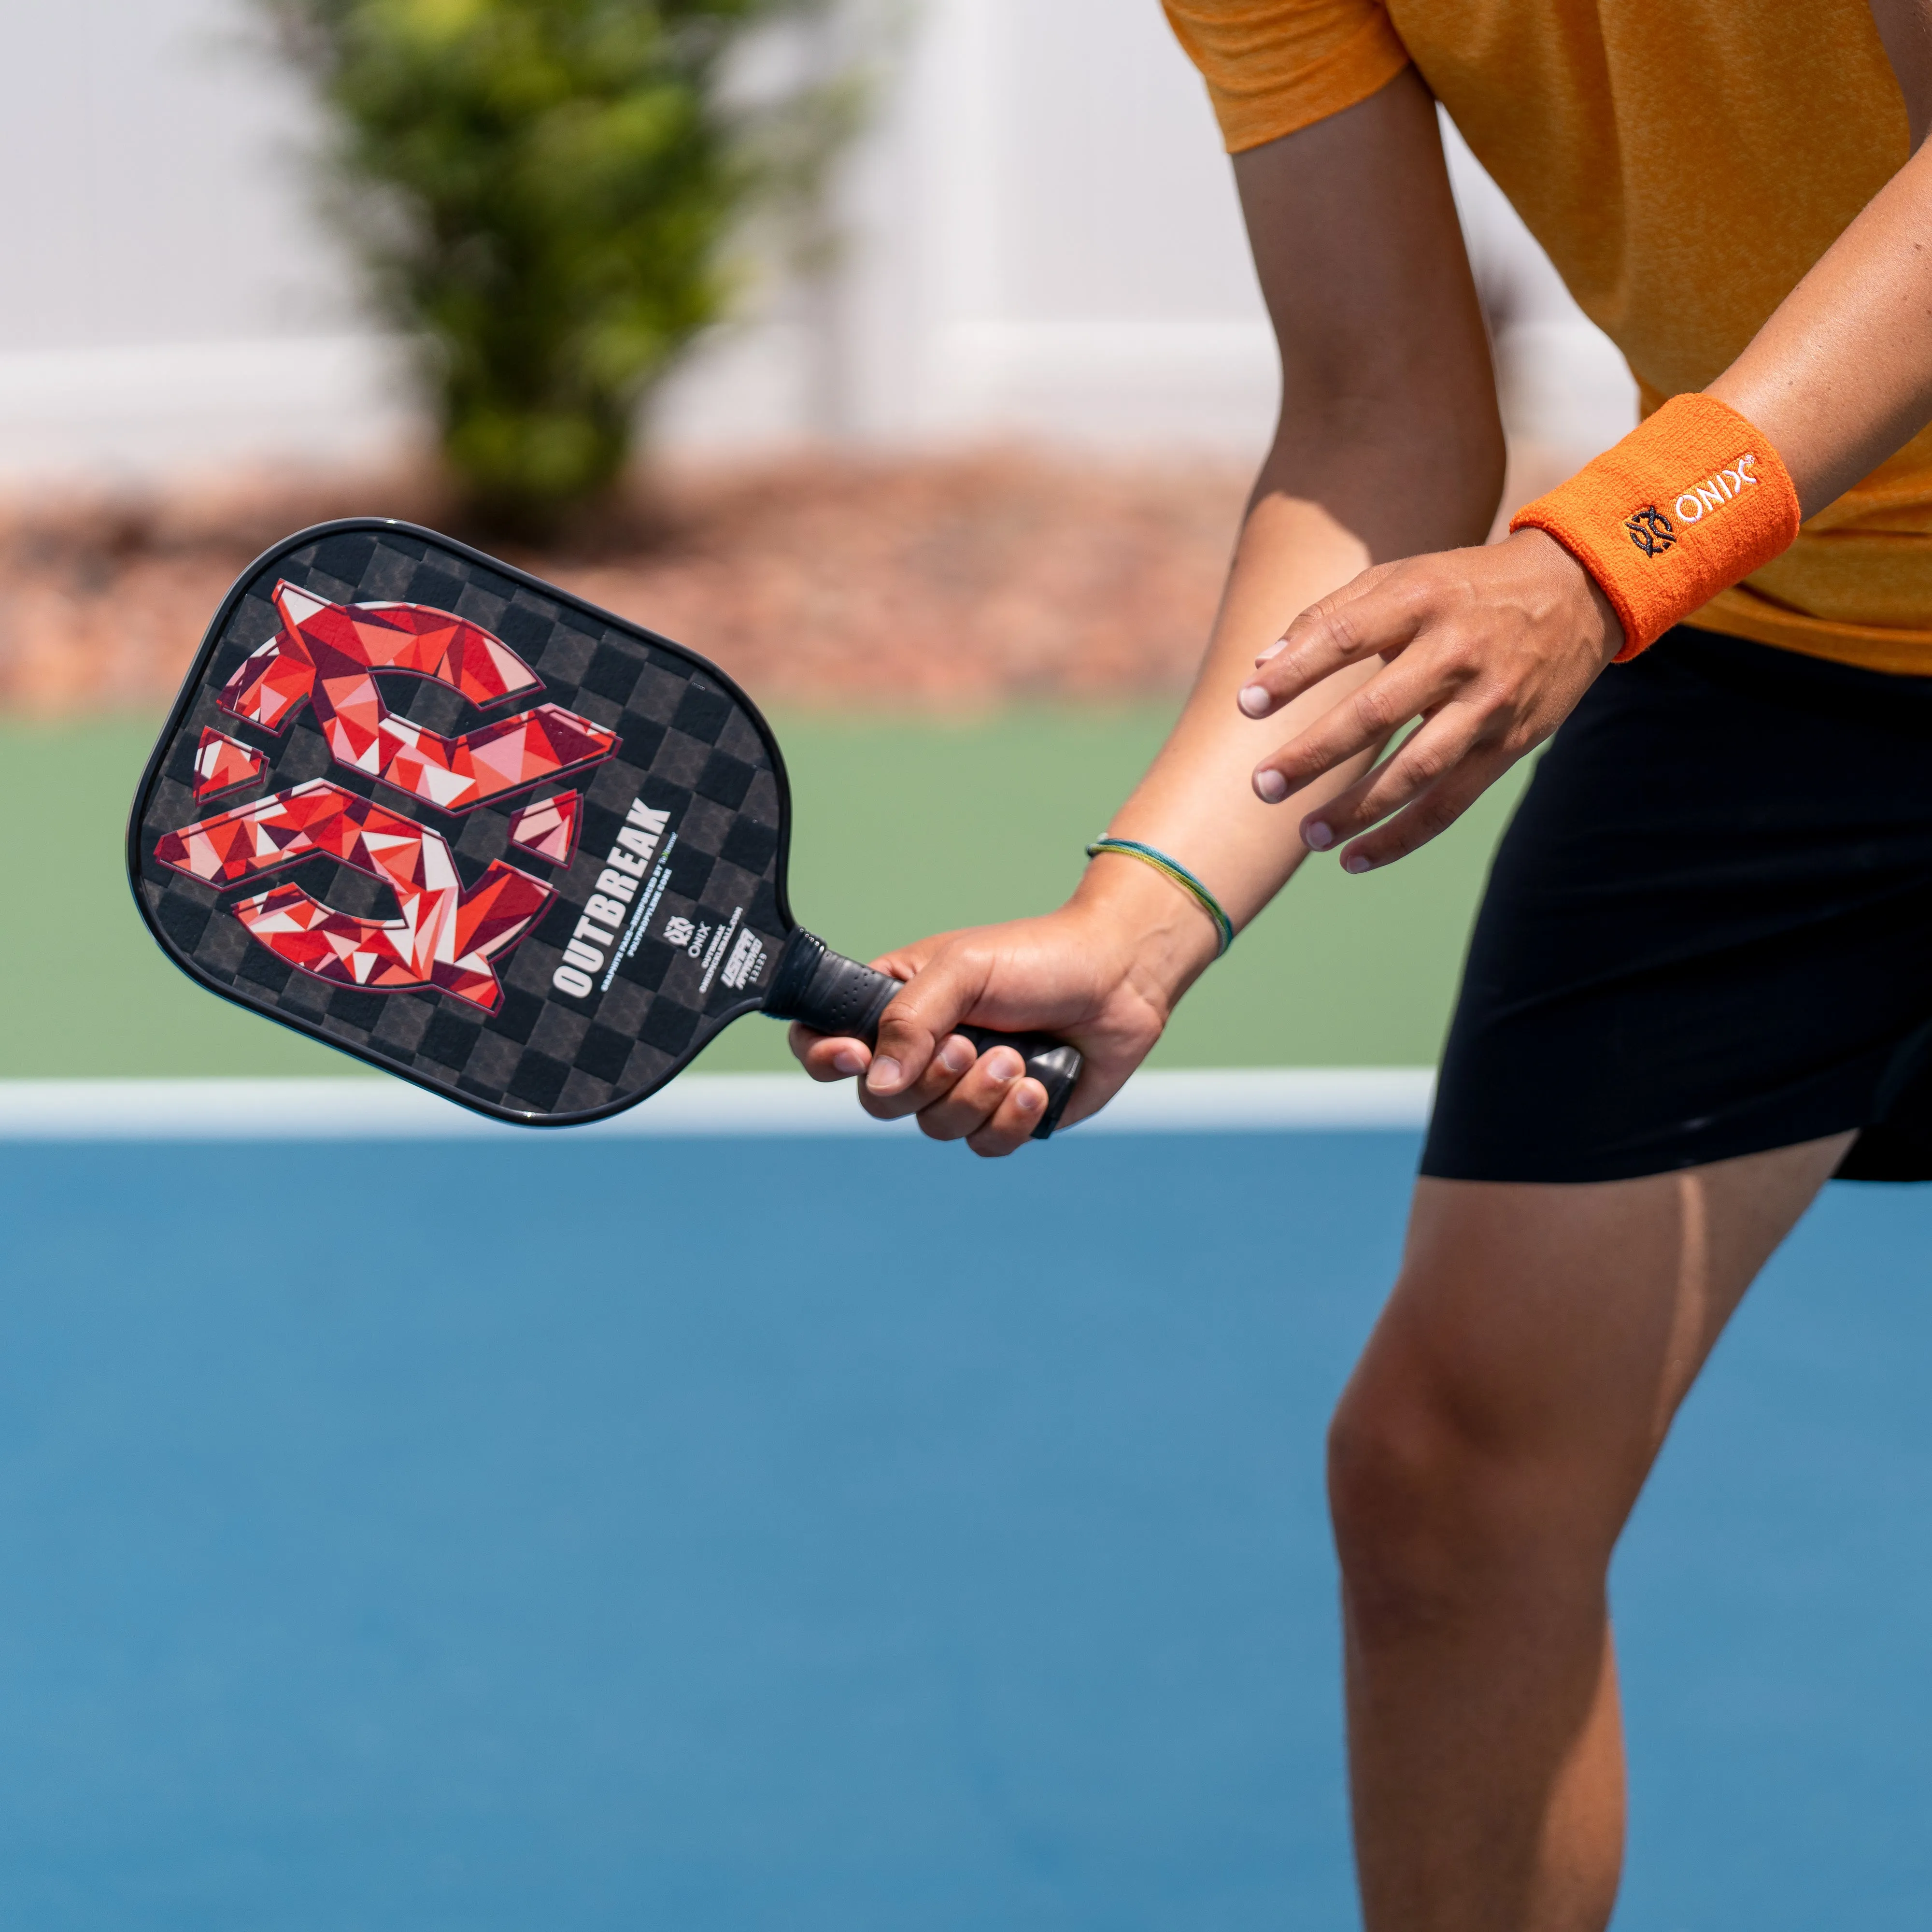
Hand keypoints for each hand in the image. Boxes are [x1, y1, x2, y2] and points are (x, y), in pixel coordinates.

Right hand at [788, 866, 1219, 1156]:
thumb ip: (911, 1018)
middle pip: (880, 1100)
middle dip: (931, 1078)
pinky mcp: (1005, 1116)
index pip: (822, 1041)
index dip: (824, 1059)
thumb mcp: (964, 968)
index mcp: (893, 1004)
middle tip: (975, 1043)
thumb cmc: (1037, 957)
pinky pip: (982, 1144)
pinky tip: (1038, 1084)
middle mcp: (920, 1051)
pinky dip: (1010, 1119)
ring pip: (934, 1127)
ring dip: (979, 1094)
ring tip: (1018, 1057)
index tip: (857, 1058)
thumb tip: (880, 1080)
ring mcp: (961, 1088)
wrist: (1119, 979)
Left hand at [1236, 528, 1621, 870]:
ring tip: (1305, 835)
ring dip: (1357, 810)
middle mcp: (1457, 652)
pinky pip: (1451, 803)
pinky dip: (1402, 838)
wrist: (1577, 590)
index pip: (1347, 636)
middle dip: (1315, 754)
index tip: (1246, 704)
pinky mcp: (1510, 743)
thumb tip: (1260, 667)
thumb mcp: (1403, 577)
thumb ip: (1330, 616)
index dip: (1296, 672)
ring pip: (1416, 770)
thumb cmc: (1463, 588)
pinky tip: (1355, 860)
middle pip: (1376, 712)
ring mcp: (1489, 702)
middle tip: (1262, 785)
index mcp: (1421, 600)